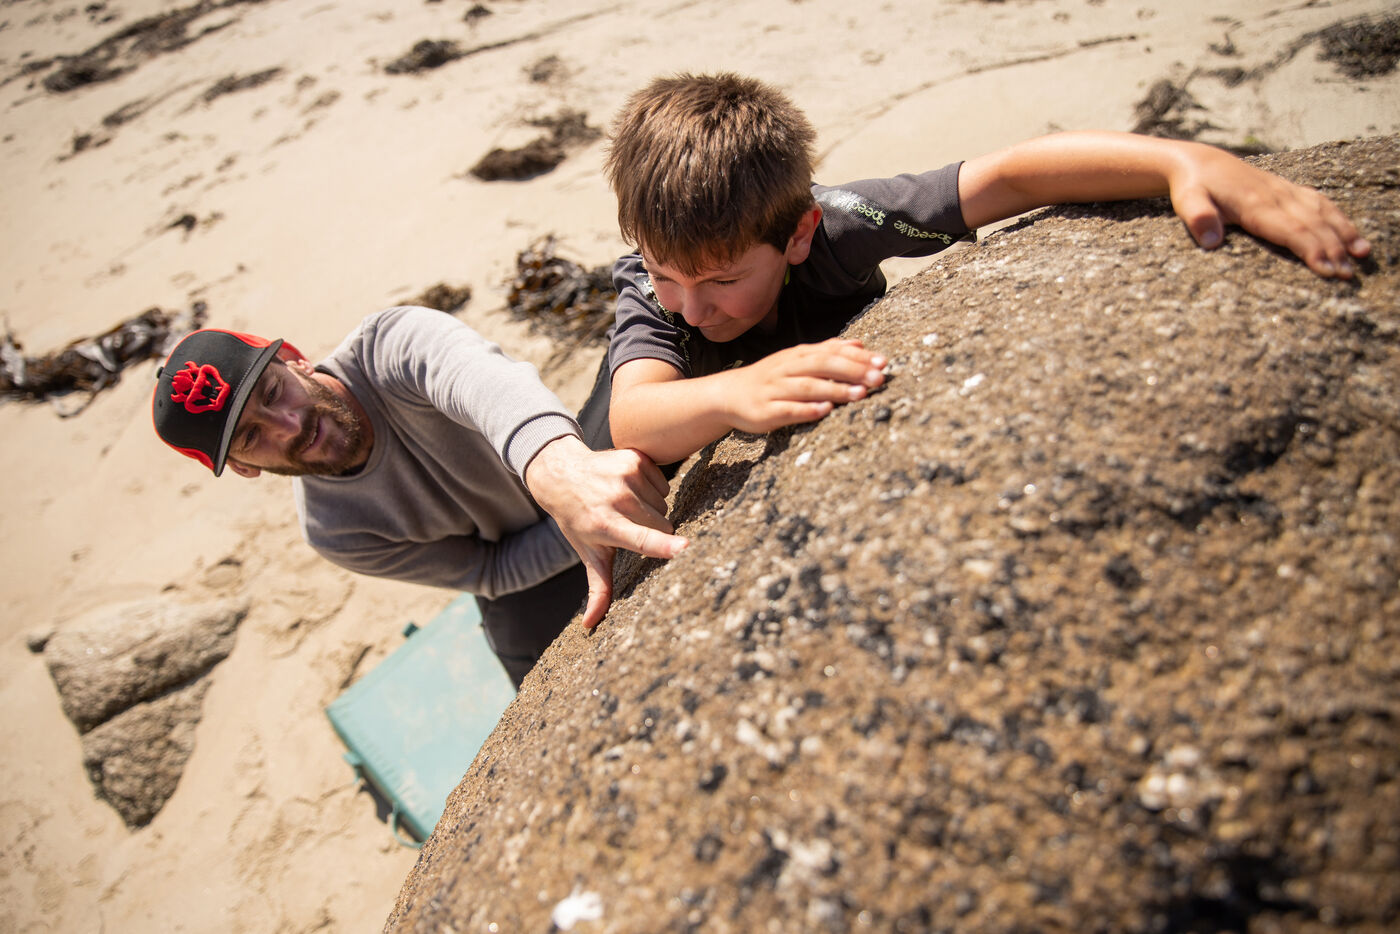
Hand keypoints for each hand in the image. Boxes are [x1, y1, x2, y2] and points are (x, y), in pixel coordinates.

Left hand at [524, 435, 686, 627]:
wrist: (560, 472)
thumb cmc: (578, 519)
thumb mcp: (588, 552)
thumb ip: (598, 588)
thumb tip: (590, 625)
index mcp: (606, 525)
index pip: (641, 539)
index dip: (664, 546)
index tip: (686, 550)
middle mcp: (616, 499)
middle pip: (662, 524)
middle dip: (654, 529)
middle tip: (629, 524)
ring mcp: (626, 474)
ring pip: (664, 503)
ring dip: (652, 508)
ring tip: (627, 505)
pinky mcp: (635, 457)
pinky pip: (663, 482)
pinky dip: (653, 488)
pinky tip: (631, 488)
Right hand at [723, 339, 886, 433]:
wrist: (729, 394)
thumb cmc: (771, 378)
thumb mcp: (797, 360)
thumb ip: (827, 351)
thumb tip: (859, 343)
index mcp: (798, 355)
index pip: (831, 351)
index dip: (857, 356)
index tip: (883, 362)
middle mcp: (787, 368)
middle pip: (822, 365)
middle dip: (852, 370)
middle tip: (878, 378)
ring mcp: (775, 389)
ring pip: (807, 386)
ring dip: (834, 389)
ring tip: (860, 394)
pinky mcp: (765, 411)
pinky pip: (787, 409)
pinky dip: (806, 410)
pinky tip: (825, 411)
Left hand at [1168, 143, 1370, 277]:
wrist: (1199, 161)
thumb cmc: (1193, 186)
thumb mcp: (1187, 201)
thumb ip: (1198, 217)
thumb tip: (1210, 241)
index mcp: (1255, 204)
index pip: (1290, 229)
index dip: (1311, 249)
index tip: (1327, 269)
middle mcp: (1276, 196)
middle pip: (1312, 224)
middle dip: (1333, 249)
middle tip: (1348, 275)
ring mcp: (1284, 191)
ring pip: (1322, 211)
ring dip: (1344, 232)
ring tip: (1362, 254)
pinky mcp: (1287, 189)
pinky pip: (1319, 202)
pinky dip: (1338, 217)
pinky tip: (1350, 233)